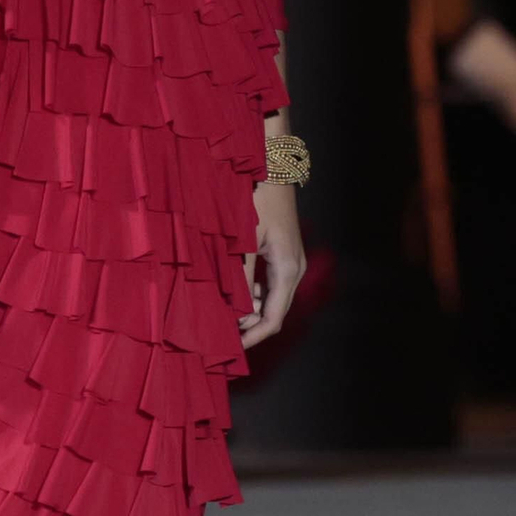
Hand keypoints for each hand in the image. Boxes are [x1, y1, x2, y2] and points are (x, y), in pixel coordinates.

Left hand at [239, 177, 305, 349]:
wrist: (272, 167)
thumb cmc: (255, 200)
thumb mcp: (243, 241)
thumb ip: (239, 278)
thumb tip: (234, 312)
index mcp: (287, 270)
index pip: (273, 319)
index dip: (253, 337)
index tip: (233, 348)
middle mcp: (294, 269)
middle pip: (274, 312)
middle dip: (249, 324)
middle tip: (221, 329)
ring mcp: (291, 261)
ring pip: (271, 298)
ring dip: (249, 308)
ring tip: (223, 308)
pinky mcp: (284, 253)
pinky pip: (270, 284)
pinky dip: (253, 293)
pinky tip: (234, 288)